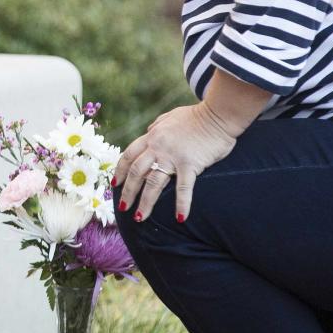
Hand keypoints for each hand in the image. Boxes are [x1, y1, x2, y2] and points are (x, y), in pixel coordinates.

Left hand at [114, 101, 237, 222]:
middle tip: (122, 207)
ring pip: (153, 183)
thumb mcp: (169, 117)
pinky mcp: (191, 164)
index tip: (115, 183)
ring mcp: (173, 156)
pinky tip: (180, 218)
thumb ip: (156, 126)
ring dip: (145, 202)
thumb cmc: (196, 116)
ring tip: (139, 218)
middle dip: (127, 191)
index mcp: (152, 136)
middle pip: (136, 172)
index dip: (120, 170)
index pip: (129, 155)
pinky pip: (184, 188)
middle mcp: (158, 147)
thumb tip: (148, 131)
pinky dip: (182, 204)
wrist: (217, 114)